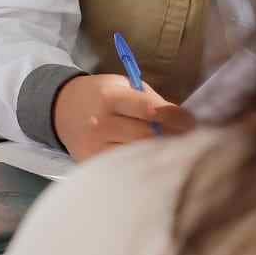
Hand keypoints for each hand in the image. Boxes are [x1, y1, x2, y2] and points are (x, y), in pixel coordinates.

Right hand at [52, 74, 194, 161]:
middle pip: (147, 137)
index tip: (192, 122)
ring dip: (158, 153)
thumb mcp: (123, 86)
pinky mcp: (92, 163)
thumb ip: (151, 100)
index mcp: (110, 98)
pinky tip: (150, 161)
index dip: (176, 117)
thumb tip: (182, 121)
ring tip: (173, 150)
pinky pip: (124, 167)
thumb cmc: (101, 95)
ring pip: (138, 156)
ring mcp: (94, 147)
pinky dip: (140, 164)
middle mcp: (100, 123)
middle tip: (190, 139)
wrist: (63, 109)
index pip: (149, 110)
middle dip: (172, 137)